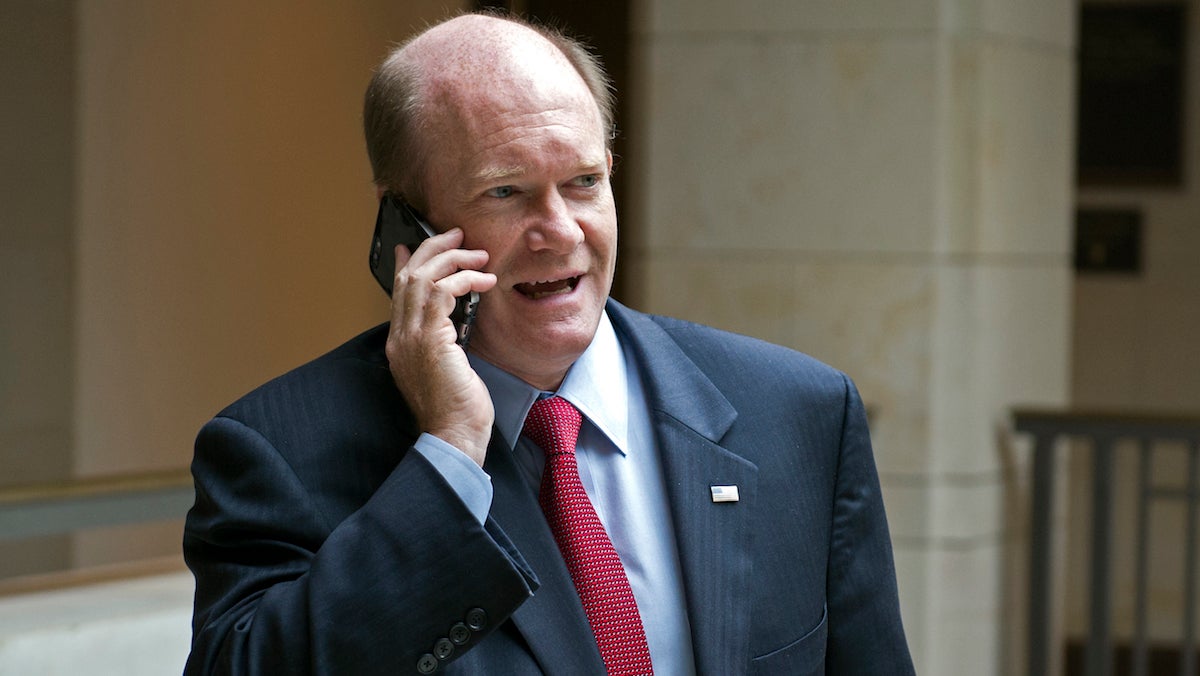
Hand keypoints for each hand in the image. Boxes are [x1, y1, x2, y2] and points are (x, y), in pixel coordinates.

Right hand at [385, 228, 497, 465]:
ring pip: (422, 277)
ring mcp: (410, 338)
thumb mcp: (448, 369)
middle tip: (457, 235)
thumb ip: (444, 342)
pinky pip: (440, 292)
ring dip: (453, 259)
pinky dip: (464, 278)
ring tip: (479, 255)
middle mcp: (399, 338)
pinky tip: (484, 280)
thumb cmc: (457, 411)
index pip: (397, 292)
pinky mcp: (429, 339)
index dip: (406, 264)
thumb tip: (452, 324)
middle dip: (433, 249)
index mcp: (400, 344)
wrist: (454, 438)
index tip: (414, 245)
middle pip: (407, 276)